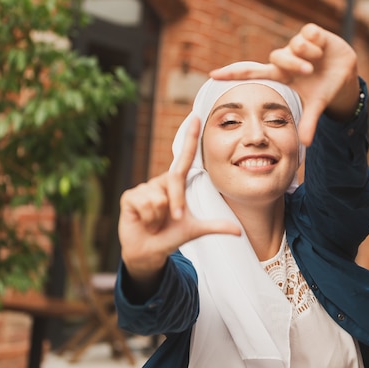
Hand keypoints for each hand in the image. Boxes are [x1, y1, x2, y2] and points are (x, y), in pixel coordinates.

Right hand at [118, 118, 240, 290]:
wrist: (149, 251)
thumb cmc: (171, 235)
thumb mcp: (195, 230)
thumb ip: (216, 227)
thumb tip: (239, 231)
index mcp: (176, 184)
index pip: (185, 157)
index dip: (191, 137)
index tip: (196, 116)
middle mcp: (160, 182)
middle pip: (174, 183)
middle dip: (177, 205)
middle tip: (175, 220)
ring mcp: (144, 188)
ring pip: (159, 199)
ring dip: (160, 217)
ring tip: (155, 222)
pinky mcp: (129, 197)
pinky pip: (145, 205)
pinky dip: (148, 219)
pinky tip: (144, 222)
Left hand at [210, 23, 358, 145]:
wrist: (345, 74)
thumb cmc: (323, 90)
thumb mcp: (316, 106)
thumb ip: (308, 122)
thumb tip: (305, 144)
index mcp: (281, 76)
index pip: (251, 73)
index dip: (233, 74)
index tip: (212, 75)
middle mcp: (285, 59)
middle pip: (277, 56)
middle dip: (294, 64)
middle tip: (309, 72)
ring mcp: (297, 45)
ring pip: (294, 44)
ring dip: (307, 54)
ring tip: (318, 62)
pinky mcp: (311, 33)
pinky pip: (308, 33)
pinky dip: (317, 43)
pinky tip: (323, 50)